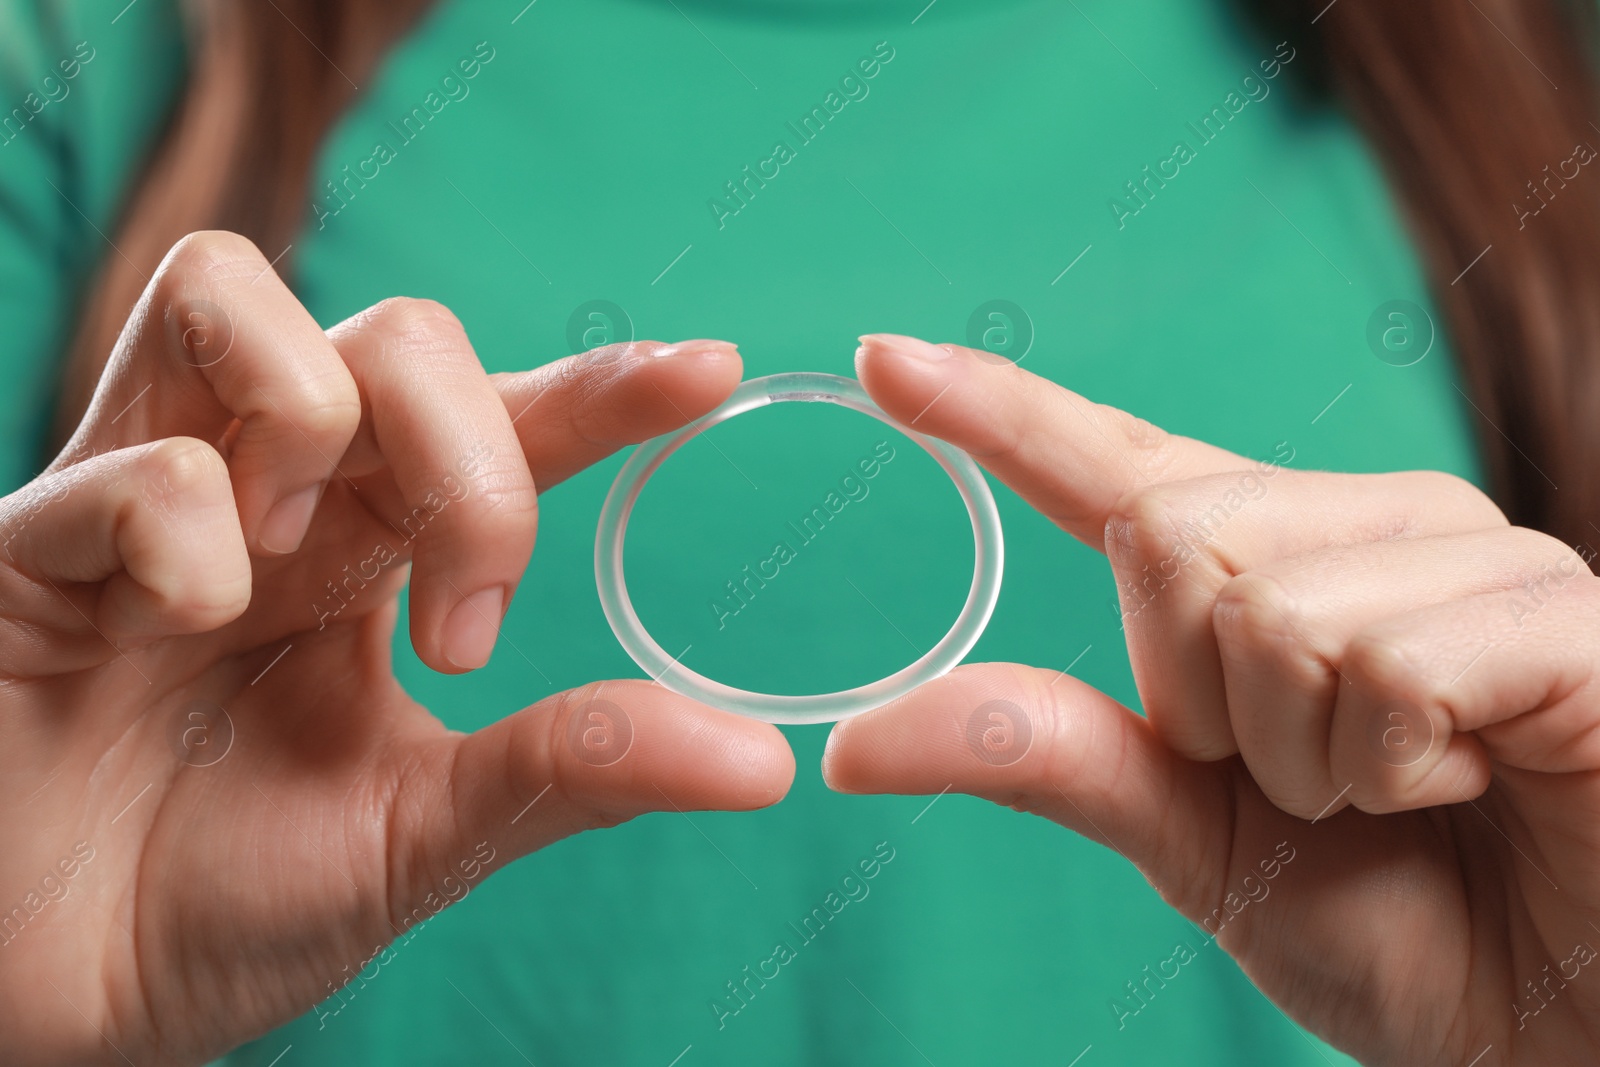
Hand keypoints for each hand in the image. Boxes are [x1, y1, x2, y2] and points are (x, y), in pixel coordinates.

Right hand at [0, 232, 793, 1065]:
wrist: (62, 1003)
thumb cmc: (232, 902)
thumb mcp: (430, 834)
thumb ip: (577, 773)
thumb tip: (763, 765)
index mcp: (373, 555)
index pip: (505, 424)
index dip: (603, 386)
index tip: (710, 372)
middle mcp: (274, 499)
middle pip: (399, 337)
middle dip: (469, 454)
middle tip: (466, 625)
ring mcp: (147, 500)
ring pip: (240, 298)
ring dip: (315, 418)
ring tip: (297, 565)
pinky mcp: (32, 545)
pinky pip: (131, 458)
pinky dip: (182, 529)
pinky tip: (177, 622)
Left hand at [825, 333, 1599, 1065]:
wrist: (1546, 1023)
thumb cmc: (1386, 919)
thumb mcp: (1186, 834)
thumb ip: (1047, 757)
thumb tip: (855, 745)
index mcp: (1277, 561)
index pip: (1115, 465)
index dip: (997, 413)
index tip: (881, 359)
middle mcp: (1372, 527)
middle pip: (1167, 534)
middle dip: (1201, 704)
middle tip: (1306, 780)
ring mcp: (1475, 557)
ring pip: (1269, 613)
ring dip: (1304, 761)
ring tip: (1399, 795)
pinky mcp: (1563, 618)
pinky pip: (1386, 670)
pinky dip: (1392, 772)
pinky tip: (1471, 785)